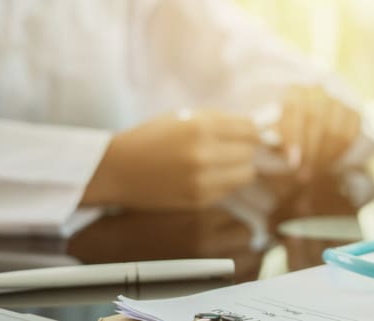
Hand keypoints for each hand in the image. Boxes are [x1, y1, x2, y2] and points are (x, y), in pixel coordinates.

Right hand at [84, 110, 258, 208]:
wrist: (117, 169)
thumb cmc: (152, 138)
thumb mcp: (184, 117)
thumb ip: (220, 121)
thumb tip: (256, 128)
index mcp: (200, 126)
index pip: (250, 129)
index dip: (250, 131)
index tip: (244, 134)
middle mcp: (204, 153)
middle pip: (250, 151)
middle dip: (244, 149)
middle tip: (229, 148)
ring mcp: (202, 179)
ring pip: (246, 173)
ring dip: (239, 167)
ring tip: (221, 163)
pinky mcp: (199, 199)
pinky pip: (230, 189)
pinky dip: (225, 182)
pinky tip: (208, 176)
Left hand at [277, 86, 360, 181]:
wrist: (310, 116)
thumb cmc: (288, 128)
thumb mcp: (277, 132)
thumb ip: (277, 143)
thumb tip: (288, 158)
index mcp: (295, 91)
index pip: (295, 110)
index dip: (295, 138)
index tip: (293, 162)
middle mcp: (318, 92)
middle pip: (317, 121)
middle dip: (310, 152)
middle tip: (303, 174)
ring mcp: (338, 101)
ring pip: (335, 131)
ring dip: (324, 156)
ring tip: (314, 172)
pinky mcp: (353, 113)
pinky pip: (349, 136)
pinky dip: (338, 153)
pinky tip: (328, 164)